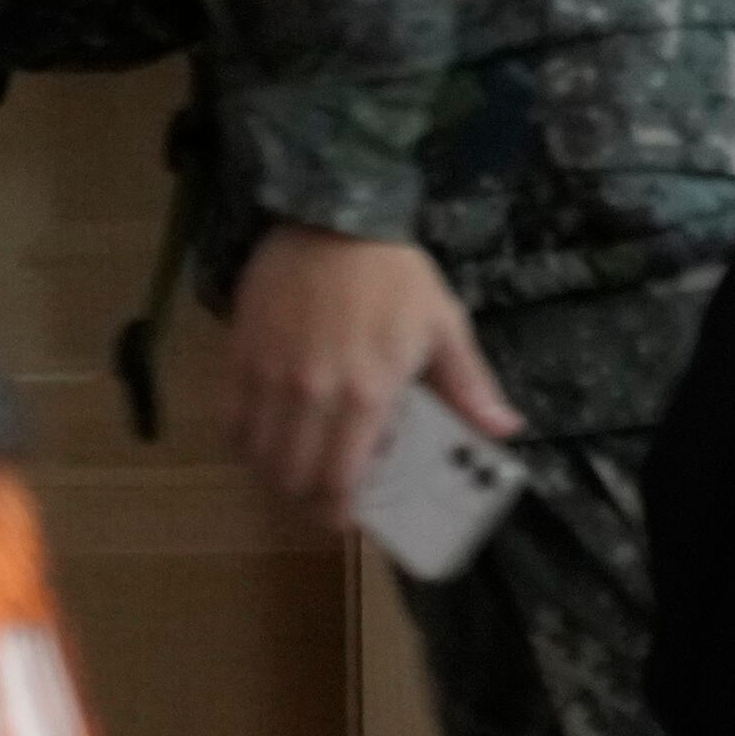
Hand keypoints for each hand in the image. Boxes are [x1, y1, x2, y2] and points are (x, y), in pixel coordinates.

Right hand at [225, 223, 520, 528]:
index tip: (346, 518)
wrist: (330, 217)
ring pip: (256, 454)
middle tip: (321, 495)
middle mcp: (311, 395)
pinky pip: (229, 417)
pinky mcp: (240, 354)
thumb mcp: (443, 326)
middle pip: (291, 477)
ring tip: (291, 468)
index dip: (337, 513)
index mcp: (365, 396)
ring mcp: (269, 376)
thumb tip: (505, 431)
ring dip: (272, 473)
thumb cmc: (393, 275)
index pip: (338, 481)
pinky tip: (260, 436)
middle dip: (304, 499)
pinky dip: (242, 439)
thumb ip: (468, 386)